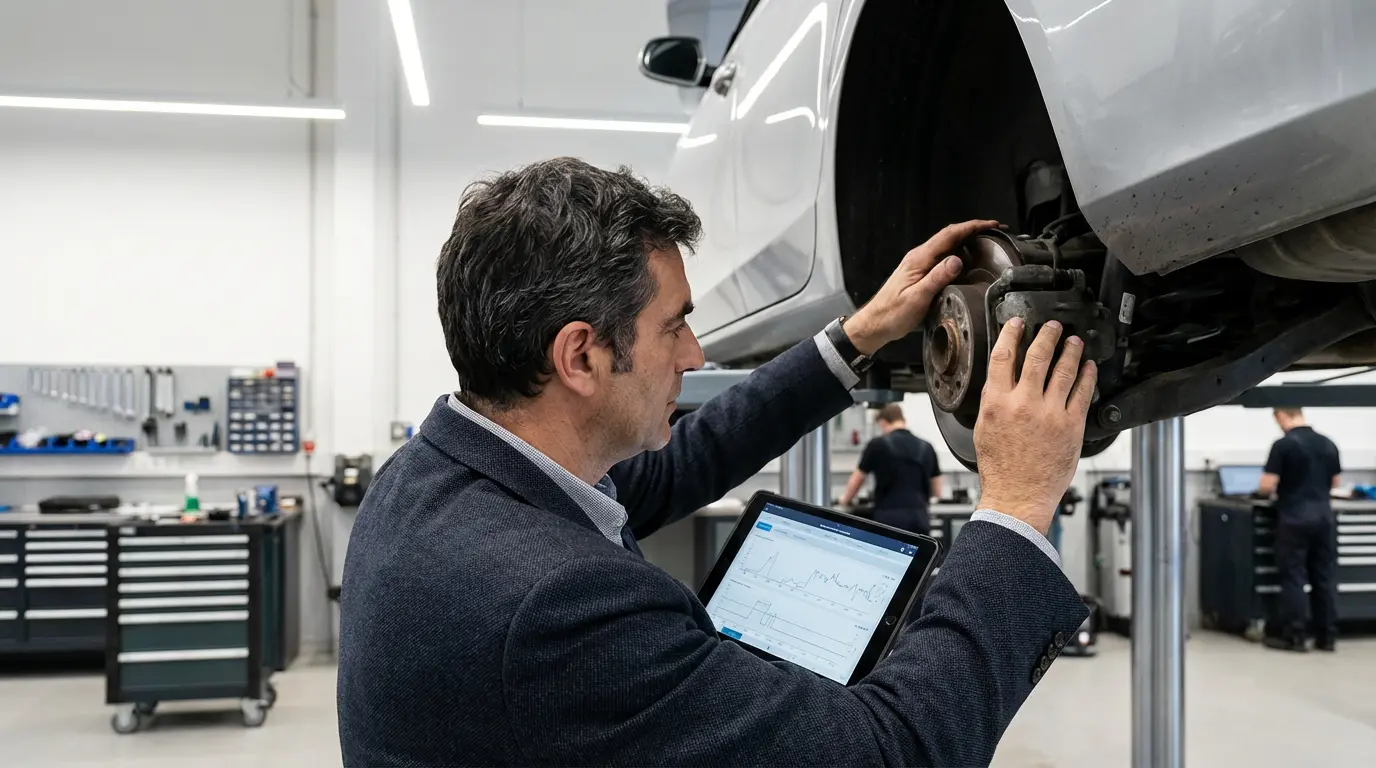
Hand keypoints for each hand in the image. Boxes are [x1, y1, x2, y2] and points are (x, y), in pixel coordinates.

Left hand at [843, 219, 999, 354]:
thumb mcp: (917, 298)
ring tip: (986, 244)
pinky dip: (958, 254)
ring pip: (947, 246)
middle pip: (949, 236)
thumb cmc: (892, 314)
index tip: (991, 225)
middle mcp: (919, 258)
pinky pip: (942, 258)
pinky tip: (967, 262)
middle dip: (973, 230)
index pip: (949, 234)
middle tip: (995, 231)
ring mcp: (919, 265)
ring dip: (967, 241)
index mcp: (919, 259)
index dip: (972, 227)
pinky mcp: (919, 274)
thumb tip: (957, 260)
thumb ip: (937, 278)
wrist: (875, 324)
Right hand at [974, 318, 1096, 534]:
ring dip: (1071, 351)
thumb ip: (993, 402)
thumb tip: (1001, 381)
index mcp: (997, 404)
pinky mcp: (1071, 425)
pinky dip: (1087, 376)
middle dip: (1047, 335)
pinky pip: (1083, 393)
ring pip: (1063, 371)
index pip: (1003, 358)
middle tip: (1053, 326)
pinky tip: (1089, 367)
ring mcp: (1050, 413)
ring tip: (1075, 341)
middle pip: (1037, 357)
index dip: (1011, 335)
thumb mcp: (983, 430)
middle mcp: (1024, 404)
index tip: (1017, 324)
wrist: (1018, 495)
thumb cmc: (1000, 469)